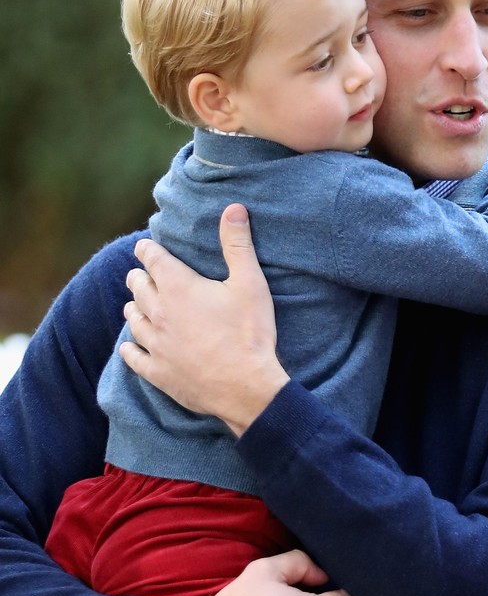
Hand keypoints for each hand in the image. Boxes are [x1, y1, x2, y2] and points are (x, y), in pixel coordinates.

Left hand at [120, 203, 288, 435]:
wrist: (246, 387)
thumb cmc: (250, 332)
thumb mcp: (250, 282)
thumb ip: (238, 244)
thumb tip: (234, 207)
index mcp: (178, 287)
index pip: (152, 258)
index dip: (147, 249)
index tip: (146, 247)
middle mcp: (159, 312)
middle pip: (137, 286)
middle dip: (140, 276)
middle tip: (143, 273)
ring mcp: (155, 344)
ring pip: (133, 318)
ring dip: (135, 307)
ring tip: (137, 303)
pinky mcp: (157, 372)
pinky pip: (132, 356)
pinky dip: (130, 347)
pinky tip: (129, 345)